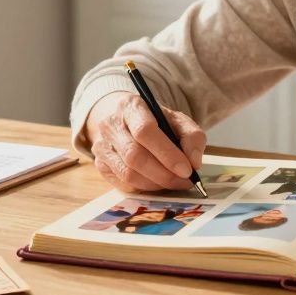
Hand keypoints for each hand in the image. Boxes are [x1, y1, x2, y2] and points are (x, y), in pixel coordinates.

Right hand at [84, 91, 206, 193]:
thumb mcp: (179, 121)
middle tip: (185, 181)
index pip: (144, 131)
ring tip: (175, 182)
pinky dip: (145, 187)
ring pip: (128, 173)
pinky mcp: (101, 165)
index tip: (187, 169)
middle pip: (135, 156)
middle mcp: (111, 125)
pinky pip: (124, 183)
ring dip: (156, 183)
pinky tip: (158, 182)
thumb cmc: (157, 122)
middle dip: (164, 174)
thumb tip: (194, 162)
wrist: (129, 123)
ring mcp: (102, 146)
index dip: (167, 153)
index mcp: (131, 106)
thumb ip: (192, 137)